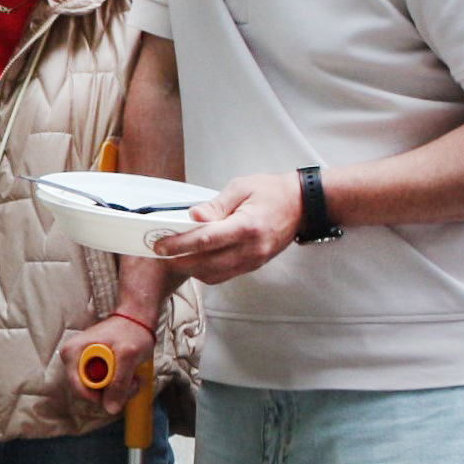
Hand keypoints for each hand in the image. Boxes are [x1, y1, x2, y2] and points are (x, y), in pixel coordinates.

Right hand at [58, 314, 152, 405]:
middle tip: (131, 379)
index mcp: (72, 353)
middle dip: (113, 390)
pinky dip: (118, 382)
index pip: (80, 389)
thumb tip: (110, 409)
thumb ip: (119, 383)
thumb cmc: (132, 330)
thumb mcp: (128, 356)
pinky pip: (102, 384)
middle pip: (88, 391)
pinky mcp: (92, 365)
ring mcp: (81, 362)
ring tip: (132, 374)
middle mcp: (72, 358)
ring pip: (98, 390)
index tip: (121, 386)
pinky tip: (128, 373)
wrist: (138, 317)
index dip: (101, 395)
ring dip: (118, 388)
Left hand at [152, 170, 303, 284]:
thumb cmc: (273, 192)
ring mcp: (253, 260)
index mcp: (247, 226)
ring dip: (192, 269)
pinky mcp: (253, 265)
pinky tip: (197, 259)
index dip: (179, 245)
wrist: (302, 206)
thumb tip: (194, 216)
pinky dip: (206, 271)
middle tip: (162, 253)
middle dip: (179, 261)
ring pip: (213, 275)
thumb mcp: (242, 187)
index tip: (160, 245)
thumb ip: (216, 204)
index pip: (205, 240)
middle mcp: (250, 248)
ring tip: (177, 255)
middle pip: (205, 264)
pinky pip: (224, 275)